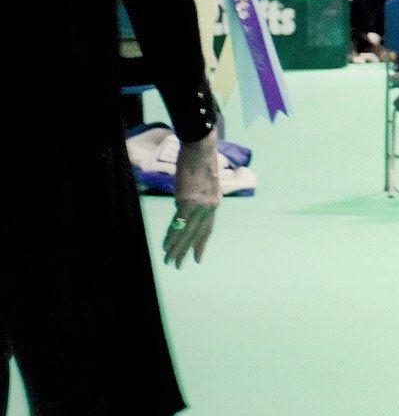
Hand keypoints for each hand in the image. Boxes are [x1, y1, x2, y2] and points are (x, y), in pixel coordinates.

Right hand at [163, 133, 220, 267]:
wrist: (201, 149)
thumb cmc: (201, 161)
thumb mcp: (203, 183)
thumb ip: (196, 197)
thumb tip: (182, 206)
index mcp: (215, 203)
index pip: (207, 229)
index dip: (201, 244)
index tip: (197, 258)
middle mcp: (210, 207)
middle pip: (197, 234)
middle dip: (187, 251)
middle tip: (178, 265)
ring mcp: (200, 205)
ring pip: (187, 232)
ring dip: (177, 248)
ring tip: (169, 260)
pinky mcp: (188, 201)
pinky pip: (179, 223)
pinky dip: (172, 235)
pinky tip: (166, 246)